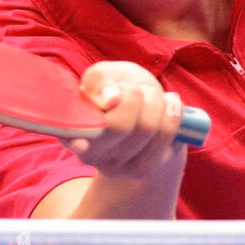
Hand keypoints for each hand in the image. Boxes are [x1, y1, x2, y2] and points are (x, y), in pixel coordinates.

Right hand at [60, 61, 186, 179]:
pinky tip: (169, 104)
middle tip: (136, 89)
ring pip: (146, 129)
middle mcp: (88, 153)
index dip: (77, 140)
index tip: (85, 140)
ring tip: (151, 95)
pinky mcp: (142, 169)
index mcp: (70, 126)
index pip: (70, 137)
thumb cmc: (117, 88)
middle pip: (119, 126)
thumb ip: (100, 80)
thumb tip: (110, 99)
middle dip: (136, 95)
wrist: (144, 109)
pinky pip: (167, 136)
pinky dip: (174, 112)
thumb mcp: (105, 75)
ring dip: (156, 100)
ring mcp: (116, 166)